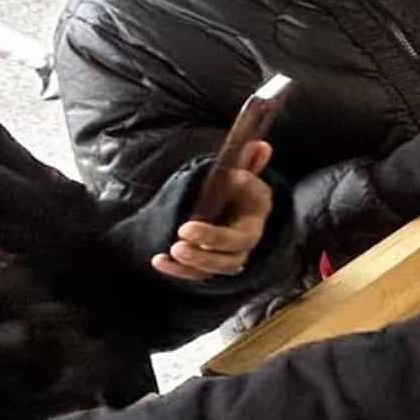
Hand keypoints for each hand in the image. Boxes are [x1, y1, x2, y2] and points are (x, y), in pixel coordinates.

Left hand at [153, 140, 273, 281]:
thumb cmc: (238, 187)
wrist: (235, 201)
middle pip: (229, 259)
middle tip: (177, 244)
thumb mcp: (243, 172)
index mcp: (253, 221)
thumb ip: (249, 161)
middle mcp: (244, 243)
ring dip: (192, 265)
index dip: (214, 237)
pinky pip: (197, 274)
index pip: (239, 237)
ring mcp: (227, 256)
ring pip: (214, 270)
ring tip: (169, 253)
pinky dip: (178, 271)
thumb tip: (260, 145)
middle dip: (203, 255)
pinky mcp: (210, 263)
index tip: (186, 227)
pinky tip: (159, 261)